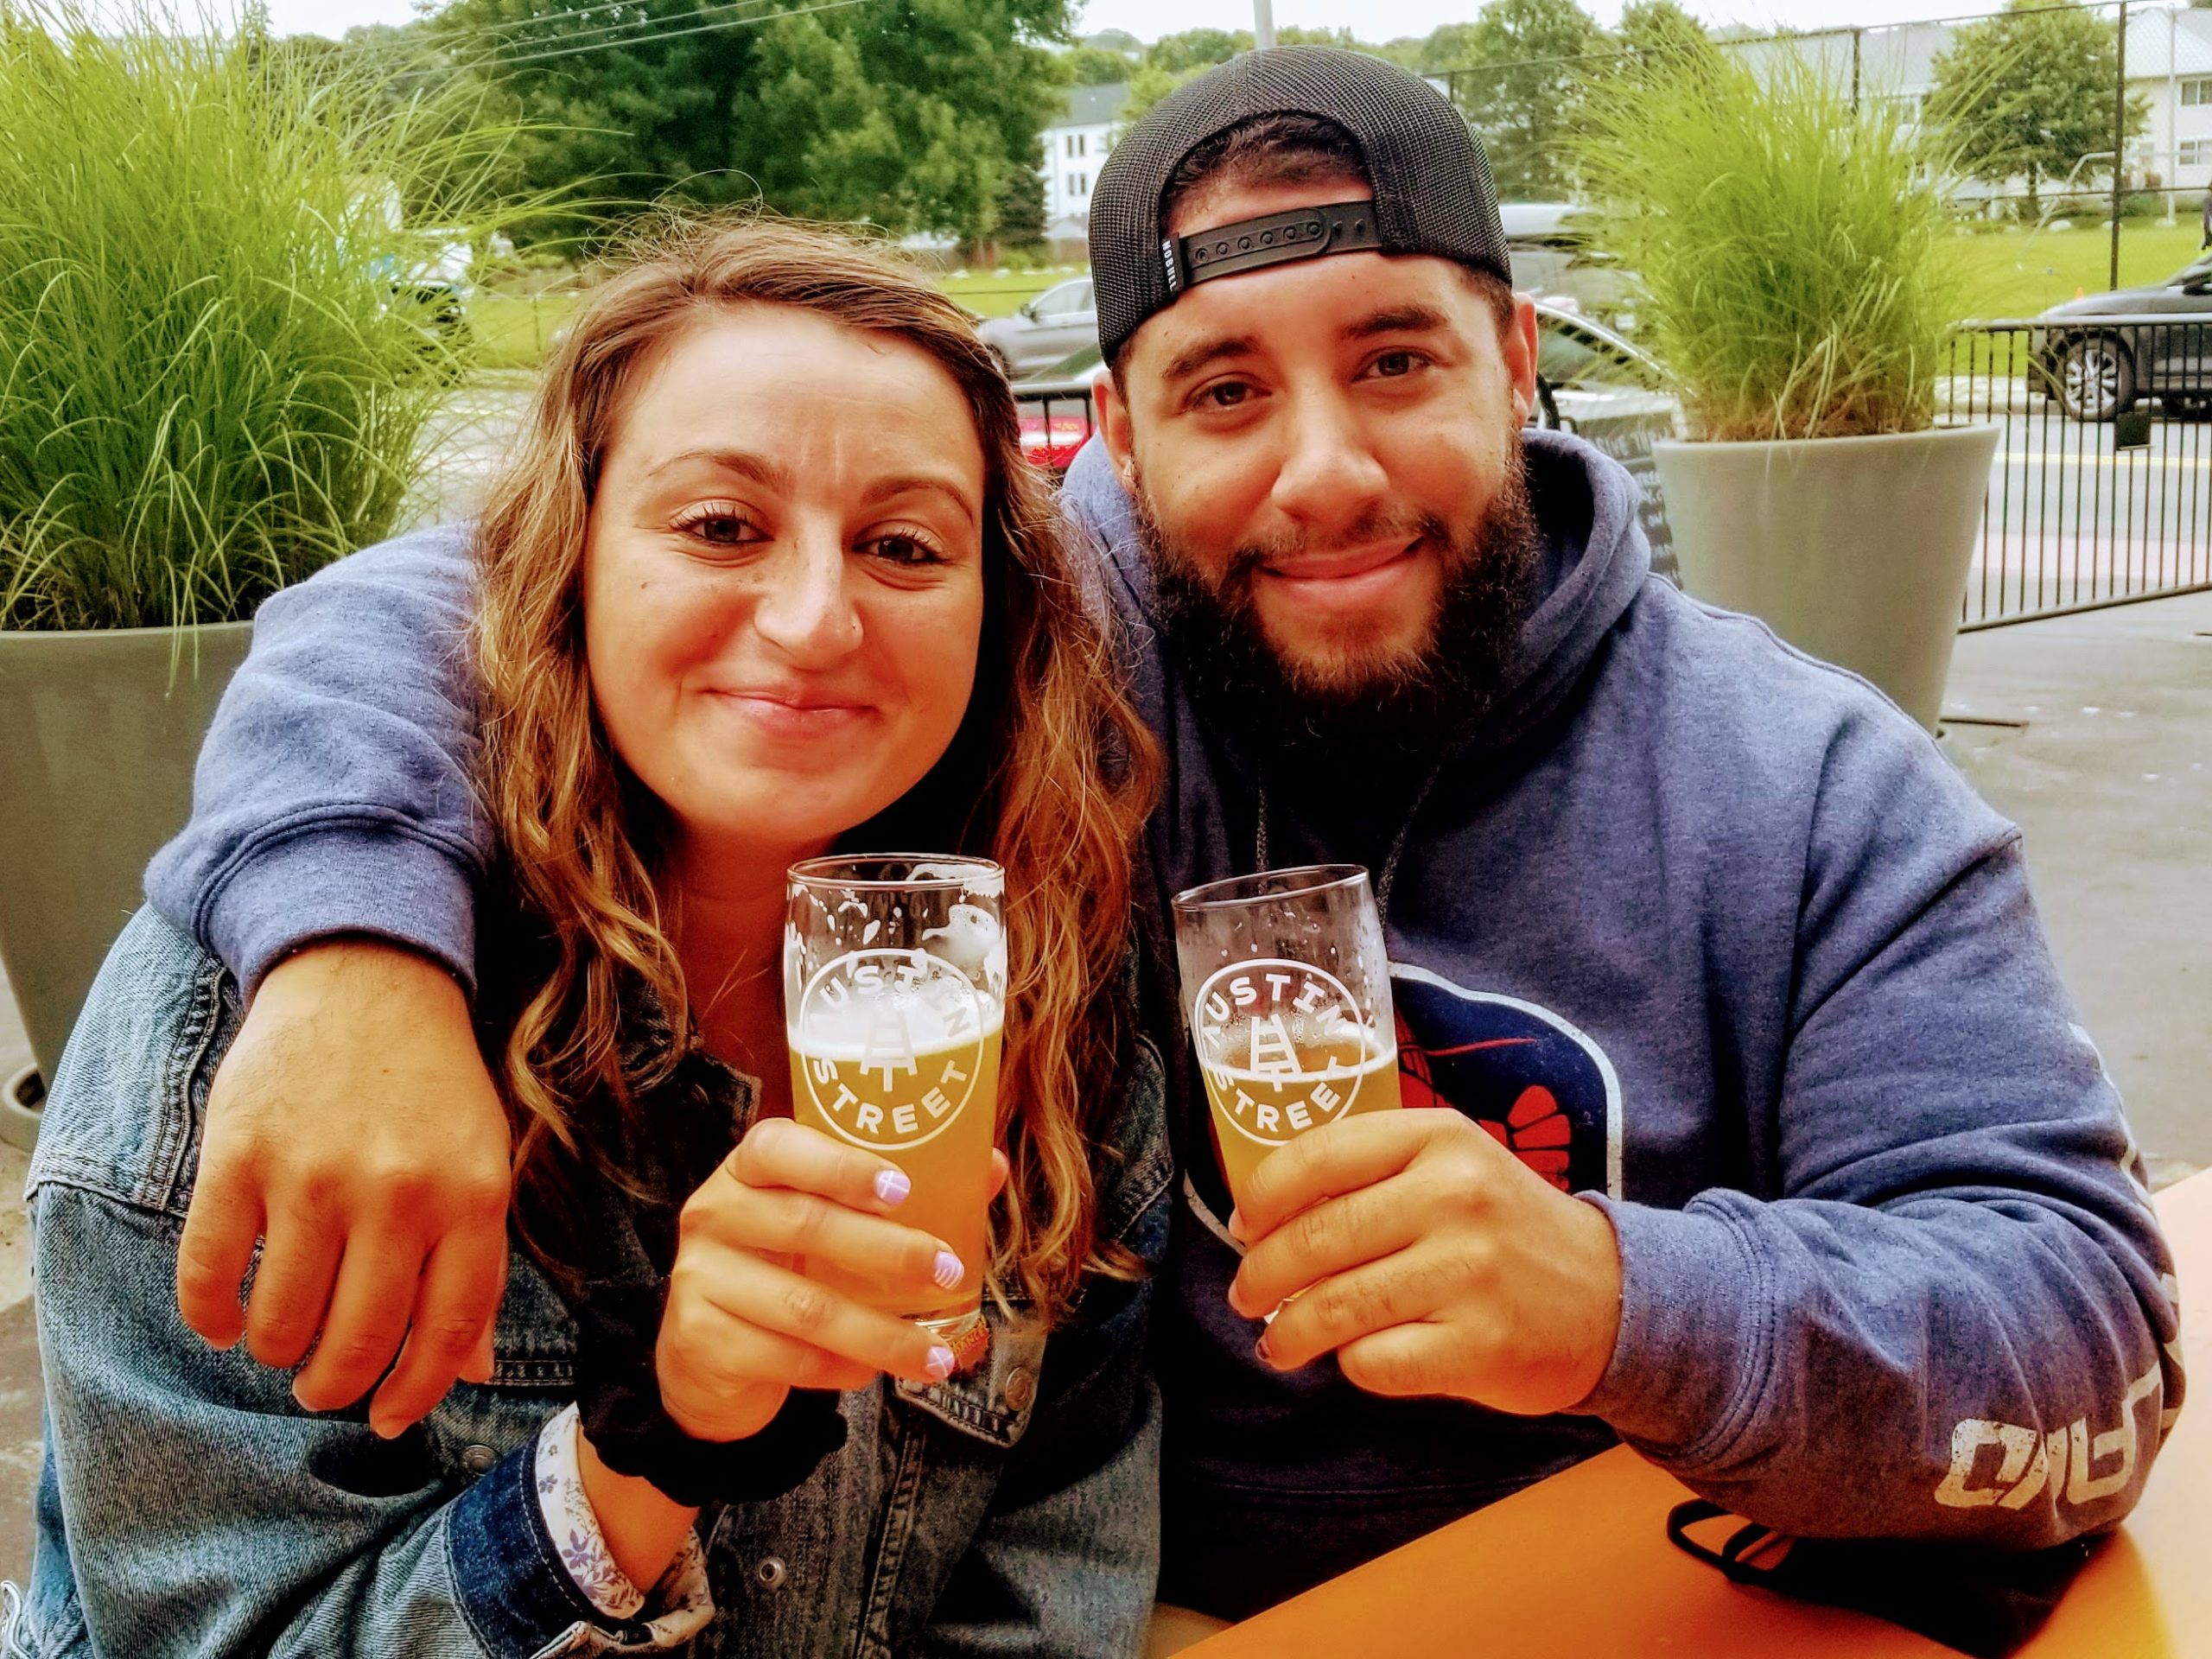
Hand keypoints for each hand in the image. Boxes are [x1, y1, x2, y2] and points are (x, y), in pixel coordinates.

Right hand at [175, 940, 512, 1436]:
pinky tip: (222, 1319)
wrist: (369, 978)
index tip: (391, 1418)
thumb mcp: (482, 1163)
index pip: (448, 1331)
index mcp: (471, 1198)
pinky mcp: (240, 1157)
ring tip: (279, 1341)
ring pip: (282, 1320)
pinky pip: (209, 1273)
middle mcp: (397, 1194)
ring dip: (275, 1350)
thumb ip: (474, 1266)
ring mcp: (314, 1176)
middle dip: (335, 1383)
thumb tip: (472, 1371)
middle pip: (359, 1340)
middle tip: (322, 1386)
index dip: (416, 1392)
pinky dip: (210, 1316)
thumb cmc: (432, 1084)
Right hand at [653, 1117, 1006, 1442]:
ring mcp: (702, 1278)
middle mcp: (715, 1214)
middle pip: (805, 1225)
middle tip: (947, 1271)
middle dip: (888, 1252)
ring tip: (936, 1354)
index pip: (777, 1147)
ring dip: (882, 1334)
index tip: (902, 1189)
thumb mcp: (825, 1222)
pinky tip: (871, 1372)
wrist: (704, 1357)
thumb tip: (989, 1166)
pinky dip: (841, 1368)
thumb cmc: (784, 1268)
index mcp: (747, 1171)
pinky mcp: (702, 1340)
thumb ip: (896, 1196)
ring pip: (806, 1307)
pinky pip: (788, 1357)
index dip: (841, 1165)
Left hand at [1226, 1109, 1623, 1415]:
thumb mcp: (1450, 1166)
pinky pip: (1374, 1361)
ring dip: (1288, 1332)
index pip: (1317, 1156)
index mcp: (1439, 1138)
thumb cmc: (1505, 1228)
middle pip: (1315, 1238)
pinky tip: (1357, 1358)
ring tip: (1277, 1343)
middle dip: (1261, 1275)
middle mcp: (1455, 1196)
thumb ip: (1369, 1173)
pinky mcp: (1480, 1346)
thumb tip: (1261, 1217)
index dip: (1262, 1198)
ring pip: (1334, 1307)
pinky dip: (1352, 1364)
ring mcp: (1470, 1273)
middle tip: (1246, 1295)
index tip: (1243, 1227)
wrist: (1612, 1297)